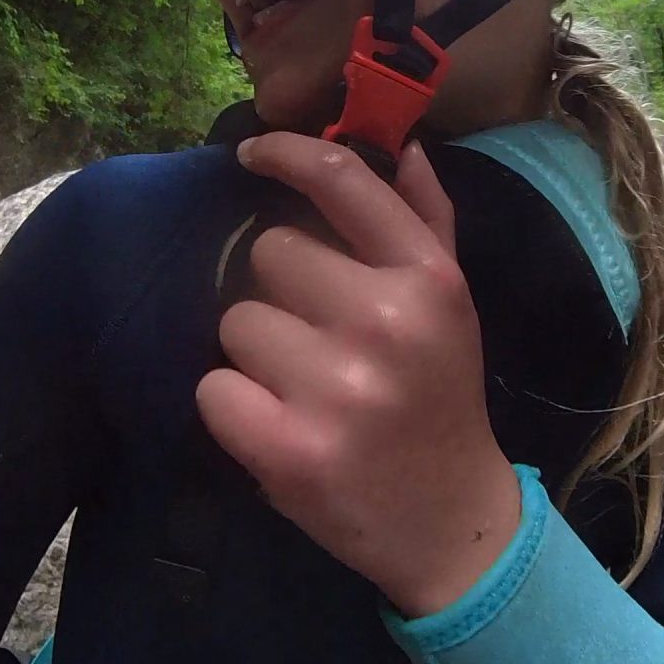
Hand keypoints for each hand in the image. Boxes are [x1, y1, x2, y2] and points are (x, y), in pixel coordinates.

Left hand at [196, 135, 521, 617]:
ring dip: (255, 351)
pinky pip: (213, 387)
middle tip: (315, 333)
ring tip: (301, 385)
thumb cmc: (439, 392)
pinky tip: (276, 424)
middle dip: (280, 289)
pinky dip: (232, 406)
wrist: (449, 519)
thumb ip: (426, 217)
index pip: (343, 182)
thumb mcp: (449, 301)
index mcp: (427, 278)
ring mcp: (338, 389)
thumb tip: (403, 144)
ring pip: (236, 320)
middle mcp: (386, 321)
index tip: (251, 154)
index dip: (287, 153)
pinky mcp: (290, 451)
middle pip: (269, 252)